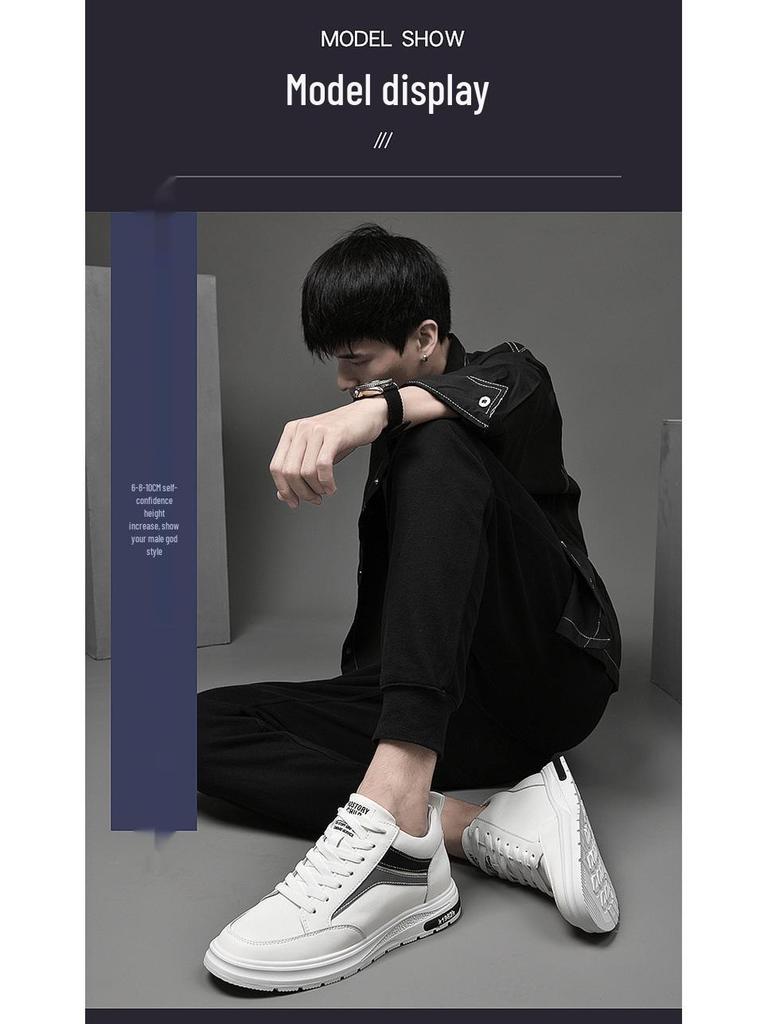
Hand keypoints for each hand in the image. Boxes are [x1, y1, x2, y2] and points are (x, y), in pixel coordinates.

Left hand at [269, 398, 387, 508]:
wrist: (366, 415)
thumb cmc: (341, 434)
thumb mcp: (316, 452)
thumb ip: (299, 470)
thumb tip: (283, 494)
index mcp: (291, 432)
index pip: (276, 467)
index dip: (283, 489)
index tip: (293, 502)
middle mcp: (301, 430)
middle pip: (289, 472)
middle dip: (302, 492)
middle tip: (314, 499)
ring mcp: (316, 431)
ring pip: (306, 471)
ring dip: (316, 489)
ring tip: (325, 491)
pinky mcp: (333, 434)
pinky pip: (323, 465)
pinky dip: (326, 482)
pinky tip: (331, 487)